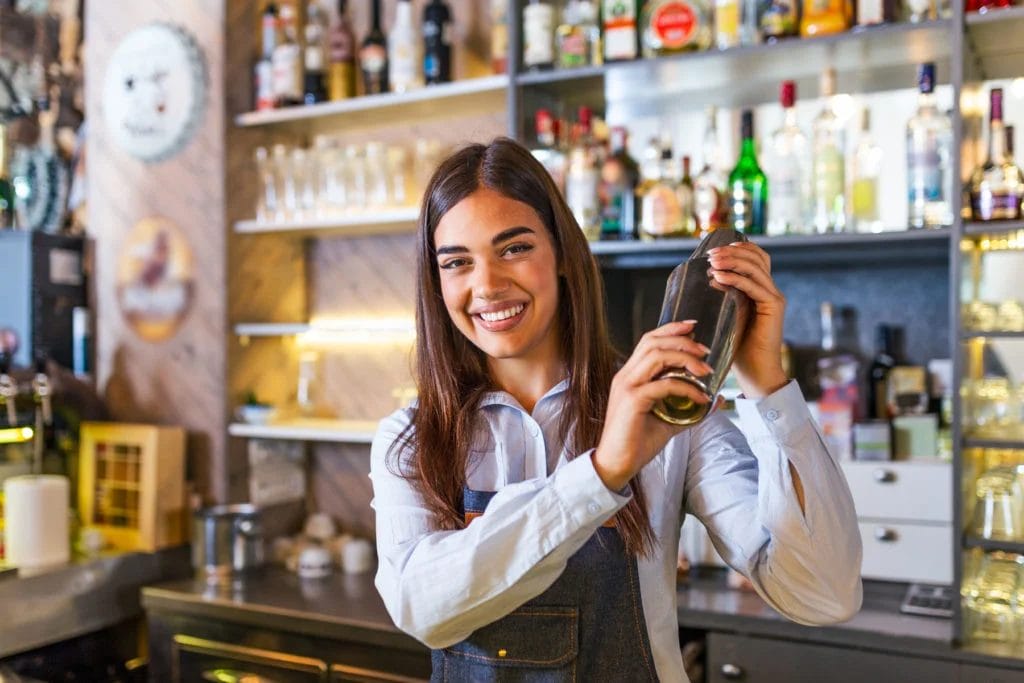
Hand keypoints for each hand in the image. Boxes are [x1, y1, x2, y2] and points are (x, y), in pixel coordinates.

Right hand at [592, 321, 713, 490]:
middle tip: (706, 350)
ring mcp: (627, 386)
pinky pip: (664, 385)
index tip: (693, 327)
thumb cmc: (637, 442)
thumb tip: (716, 400)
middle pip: (653, 341)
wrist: (616, 464)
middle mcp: (625, 376)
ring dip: (685, 358)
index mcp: (630, 376)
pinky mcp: (632, 400)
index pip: (649, 341)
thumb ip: (689, 408)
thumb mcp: (669, 420)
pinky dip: (687, 388)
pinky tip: (701, 399)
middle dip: (682, 340)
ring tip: (706, 370)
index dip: (671, 329)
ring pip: (657, 355)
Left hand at [706, 241, 788, 397]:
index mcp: (762, 289)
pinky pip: (753, 286)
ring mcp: (774, 298)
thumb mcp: (729, 315)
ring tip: (713, 262)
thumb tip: (708, 277)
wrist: (755, 371)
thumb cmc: (738, 347)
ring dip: (732, 261)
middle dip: (733, 252)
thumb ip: (725, 296)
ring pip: (755, 268)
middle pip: (757, 258)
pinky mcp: (773, 307)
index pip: (757, 258)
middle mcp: (771, 290)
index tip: (715, 250)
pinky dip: (735, 279)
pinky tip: (718, 278)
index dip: (740, 248)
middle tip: (711, 254)